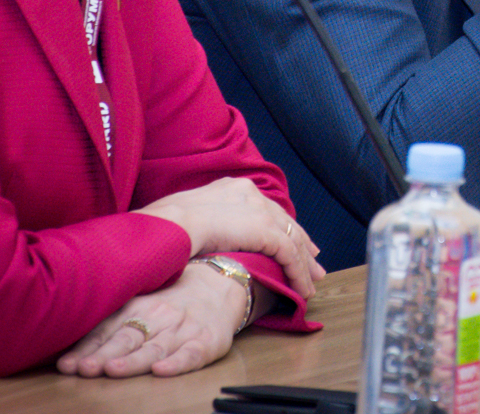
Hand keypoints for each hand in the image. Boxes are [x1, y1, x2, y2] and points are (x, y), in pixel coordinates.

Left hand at [58, 261, 244, 377]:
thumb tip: (64, 337)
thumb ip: (110, 321)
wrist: (221, 284)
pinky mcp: (207, 341)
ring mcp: (182, 329)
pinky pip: (191, 354)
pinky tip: (162, 371)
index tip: (66, 364)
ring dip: (133, 361)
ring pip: (155, 348)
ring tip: (112, 370)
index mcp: (138, 306)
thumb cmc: (171, 299)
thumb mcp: (141, 301)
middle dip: (104, 355)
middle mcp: (158, 316)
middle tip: (83, 368)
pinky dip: (177, 363)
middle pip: (128, 339)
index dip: (86, 347)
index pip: (107, 329)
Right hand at [135, 177, 324, 298]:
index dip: (281, 228)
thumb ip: (207, 224)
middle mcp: (250, 193)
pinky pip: (289, 255)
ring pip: (292, 239)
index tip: (292, 243)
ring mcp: (259, 211)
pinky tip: (302, 290)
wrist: (167, 226)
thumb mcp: (189, 218)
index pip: (265, 209)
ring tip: (310, 285)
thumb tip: (208, 238)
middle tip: (314, 264)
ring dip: (303, 265)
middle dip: (302, 245)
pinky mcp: (265, 230)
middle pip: (284, 221)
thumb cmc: (165, 227)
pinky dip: (298, 274)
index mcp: (232, 188)